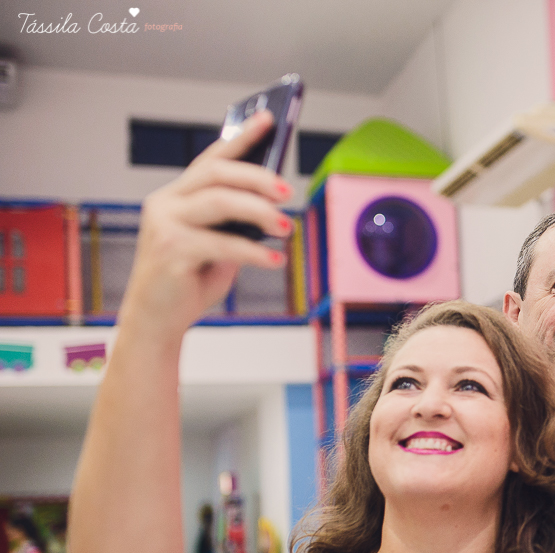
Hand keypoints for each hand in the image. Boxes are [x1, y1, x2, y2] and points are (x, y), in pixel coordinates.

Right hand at [120, 110, 292, 337]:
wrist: (157, 321)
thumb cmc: (188, 281)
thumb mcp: (218, 245)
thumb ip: (235, 223)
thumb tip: (272, 202)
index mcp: (176, 197)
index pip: (211, 158)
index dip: (240, 137)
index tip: (269, 119)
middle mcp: (166, 204)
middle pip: (215, 173)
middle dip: (257, 176)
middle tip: (288, 192)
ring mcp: (165, 226)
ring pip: (219, 202)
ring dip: (260, 212)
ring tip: (286, 227)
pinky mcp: (171, 252)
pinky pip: (222, 244)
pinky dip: (254, 252)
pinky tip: (275, 260)